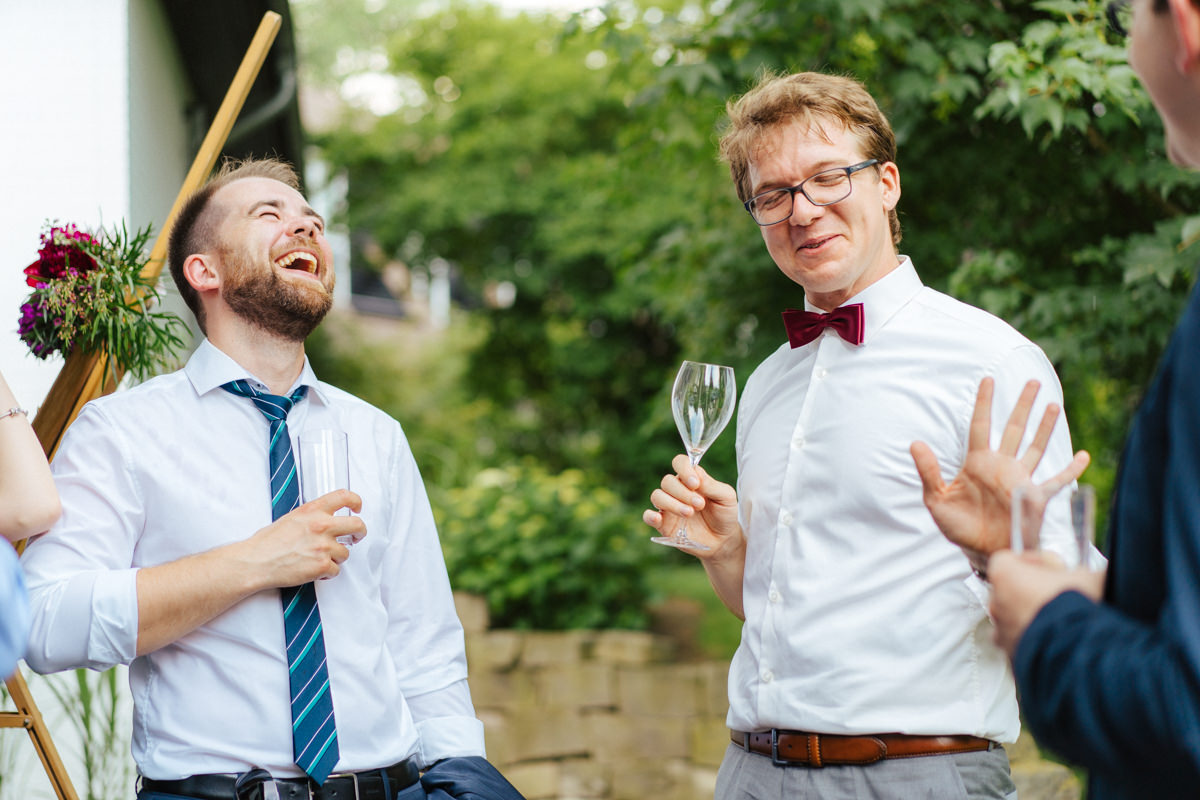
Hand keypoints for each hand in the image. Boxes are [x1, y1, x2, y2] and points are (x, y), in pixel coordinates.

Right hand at [242, 489, 365, 585]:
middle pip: (357, 525)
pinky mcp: (322, 565)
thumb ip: (312, 516)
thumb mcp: (291, 518)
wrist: (256, 562)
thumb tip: (325, 520)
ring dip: (335, 557)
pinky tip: (314, 570)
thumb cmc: (267, 542)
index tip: (357, 507)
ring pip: (345, 553)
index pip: (344, 496)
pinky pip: (335, 570)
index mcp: (313, 510)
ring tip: (318, 558)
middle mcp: (321, 525)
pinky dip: (326, 573)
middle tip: (356, 537)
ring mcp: (324, 546)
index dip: (356, 501)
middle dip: (360, 532)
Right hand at [643, 454, 742, 557]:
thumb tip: (696, 475)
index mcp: (691, 479)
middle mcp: (677, 490)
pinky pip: (647, 516)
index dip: (684, 469)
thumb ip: (711, 485)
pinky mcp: (663, 524)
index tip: (695, 483)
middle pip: (668, 481)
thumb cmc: (725, 514)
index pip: (680, 463)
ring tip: (689, 514)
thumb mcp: (726, 497)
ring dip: (672, 504)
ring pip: (657, 496)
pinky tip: (658, 518)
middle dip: (683, 493)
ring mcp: (668, 506)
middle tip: (700, 505)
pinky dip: (649, 515)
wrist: (723, 540)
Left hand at [910, 378, 1089, 566]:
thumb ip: (929, 471)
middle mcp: (1001, 466)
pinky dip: (1071, 470)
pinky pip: (1056, 481)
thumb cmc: (958, 526)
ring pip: (1035, 447)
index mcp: (977, 463)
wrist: (979, 551)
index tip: (987, 380)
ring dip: (1044, 427)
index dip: (983, 403)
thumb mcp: (936, 499)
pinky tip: (1084, 456)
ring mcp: (1019, 479)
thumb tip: (915, 443)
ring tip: (1053, 405)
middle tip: (1033, 381)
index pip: (980, 426)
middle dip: (1022, 405)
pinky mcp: (1033, 497)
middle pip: (1013, 428)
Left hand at [988, 549, 1105, 656]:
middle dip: (1032, 591)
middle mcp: (996, 602)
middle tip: (1057, 594)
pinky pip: (1022, 644)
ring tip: (1061, 619)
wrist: (1078, 649)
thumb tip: (1097, 574)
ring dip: (1033, 617)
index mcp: (1005, 575)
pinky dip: (1036, 641)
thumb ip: (1084, 572)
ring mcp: (1002, 631)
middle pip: (1009, 590)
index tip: (1051, 568)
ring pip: (1014, 619)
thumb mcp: (1088, 577)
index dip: (1032, 561)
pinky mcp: (1012, 655)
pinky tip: (1059, 640)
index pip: (1008, 559)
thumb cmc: (1076, 608)